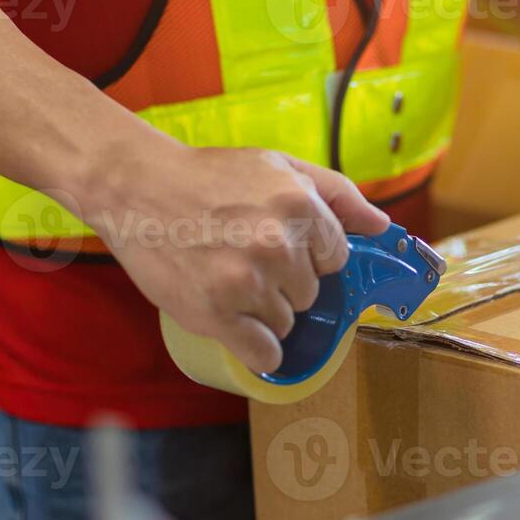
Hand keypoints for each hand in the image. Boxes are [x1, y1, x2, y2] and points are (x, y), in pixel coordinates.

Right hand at [95, 145, 389, 373]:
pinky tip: (236, 323)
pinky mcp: (216, 314)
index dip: (309, 255)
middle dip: (284, 281)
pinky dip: (255, 346)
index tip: (277, 245)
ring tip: (227, 278)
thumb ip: (337, 194)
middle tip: (243, 257)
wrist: (137, 188)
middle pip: (311, 292)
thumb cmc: (208, 177)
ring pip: (287, 322)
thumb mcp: (278, 166)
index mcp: (298, 205)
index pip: (335, 258)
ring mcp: (246, 282)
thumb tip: (383, 227)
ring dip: (263, 310)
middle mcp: (276, 244)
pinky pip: (263, 353)